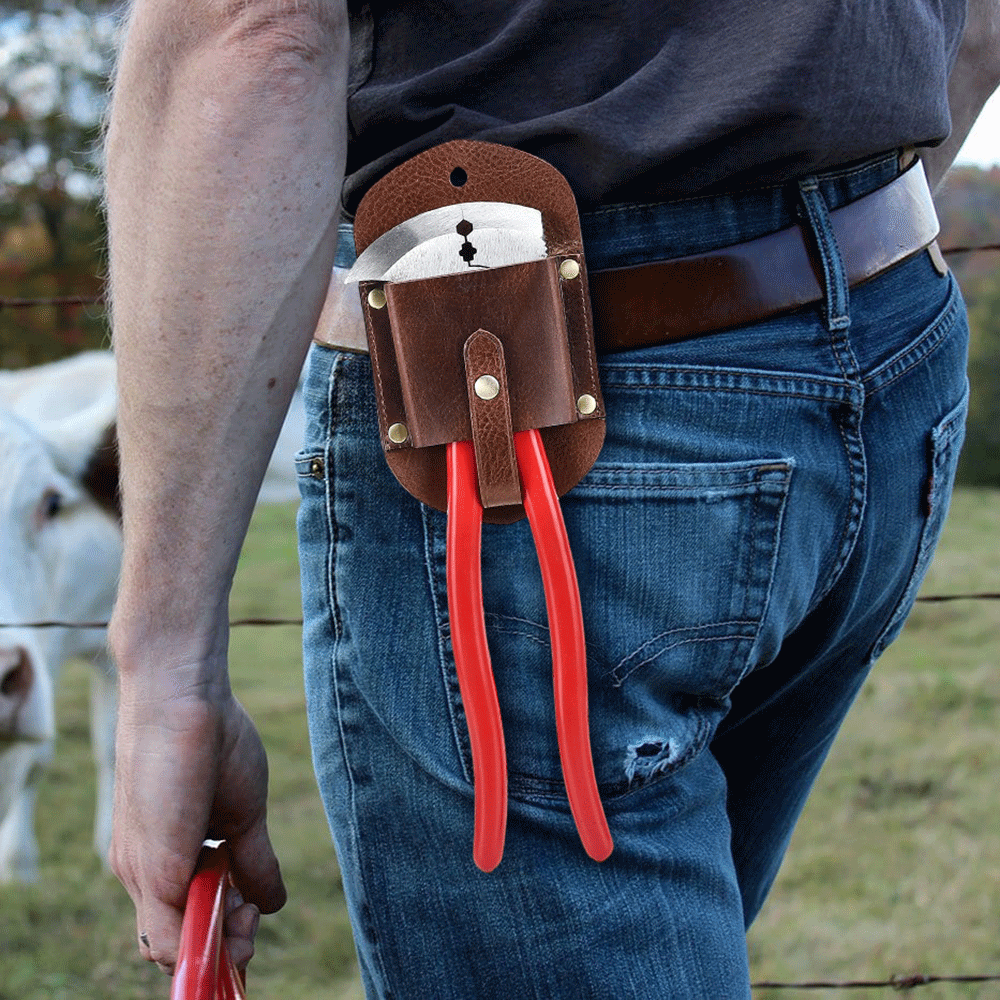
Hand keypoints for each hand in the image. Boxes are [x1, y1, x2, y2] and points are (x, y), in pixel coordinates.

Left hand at [109, 660, 286, 973]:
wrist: (182, 695)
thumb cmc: (214, 741)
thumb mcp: (243, 813)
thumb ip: (251, 860)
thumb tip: (272, 902)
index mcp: (164, 855)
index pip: (182, 918)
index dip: (220, 930)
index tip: (253, 914)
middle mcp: (144, 869)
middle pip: (175, 938)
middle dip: (222, 943)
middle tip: (252, 921)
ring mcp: (142, 871)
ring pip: (167, 944)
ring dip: (218, 944)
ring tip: (247, 918)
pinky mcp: (152, 868)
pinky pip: (165, 937)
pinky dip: (204, 944)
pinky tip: (239, 917)